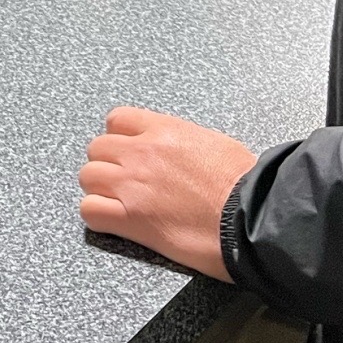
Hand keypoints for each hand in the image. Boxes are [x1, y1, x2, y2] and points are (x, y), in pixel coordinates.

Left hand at [78, 106, 256, 281]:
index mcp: (165, 130)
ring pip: (88, 177)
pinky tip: (116, 222)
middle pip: (97, 149)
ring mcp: (132, 185)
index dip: (119, 138)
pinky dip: (98, 217)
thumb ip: (185, 142)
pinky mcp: (131, 219)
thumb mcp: (216, 144)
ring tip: (119, 204)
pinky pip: (90, 211)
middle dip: (108, 165)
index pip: (117, 120)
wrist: (254, 219)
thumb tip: (180, 152)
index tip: (127, 152)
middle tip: (125, 182)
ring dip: (100, 190)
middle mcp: (142, 153)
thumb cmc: (246, 186)